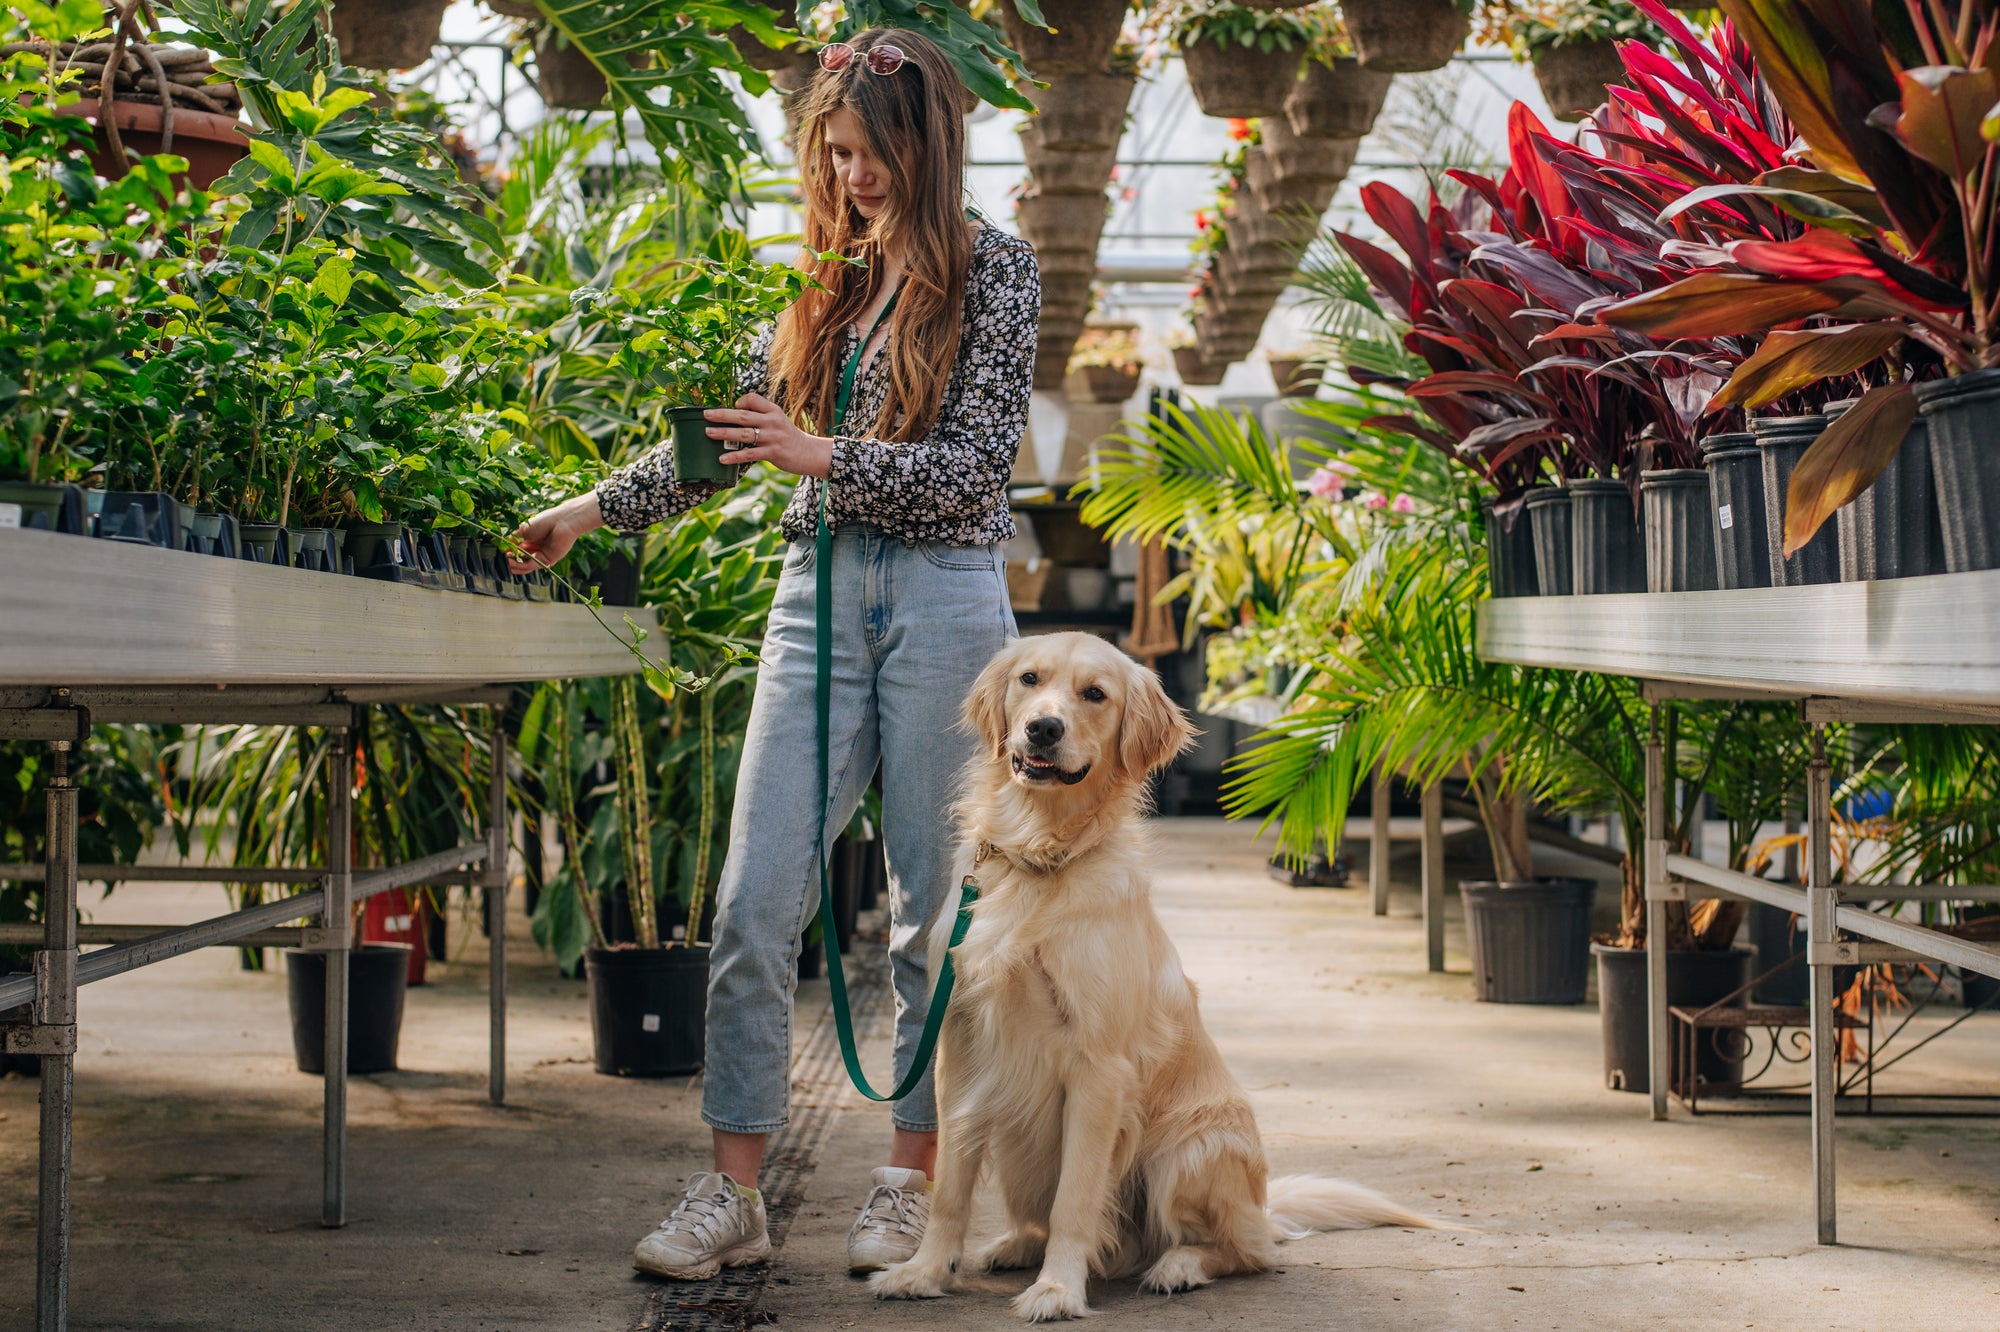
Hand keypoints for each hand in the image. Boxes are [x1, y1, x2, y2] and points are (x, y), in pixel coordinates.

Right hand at [508, 492, 603, 574]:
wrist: (562, 522)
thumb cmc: (545, 521)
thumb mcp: (524, 529)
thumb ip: (514, 539)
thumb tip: (504, 548)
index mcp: (530, 541)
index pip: (516, 551)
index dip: (508, 554)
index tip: (499, 554)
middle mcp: (535, 549)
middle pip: (520, 560)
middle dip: (510, 561)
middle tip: (501, 561)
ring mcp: (541, 556)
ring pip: (525, 566)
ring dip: (514, 565)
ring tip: (506, 562)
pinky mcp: (547, 561)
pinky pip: (532, 565)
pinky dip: (522, 565)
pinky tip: (513, 562)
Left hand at [705, 392, 834, 479]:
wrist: (810, 453)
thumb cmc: (790, 437)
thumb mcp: (778, 421)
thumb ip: (761, 417)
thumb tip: (737, 415)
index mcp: (773, 411)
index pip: (752, 399)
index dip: (740, 402)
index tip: (733, 407)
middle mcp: (772, 421)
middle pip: (742, 415)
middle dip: (722, 414)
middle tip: (706, 415)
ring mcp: (772, 437)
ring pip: (743, 434)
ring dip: (724, 433)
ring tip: (708, 433)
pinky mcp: (772, 453)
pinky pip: (749, 454)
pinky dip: (734, 456)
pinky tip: (722, 458)